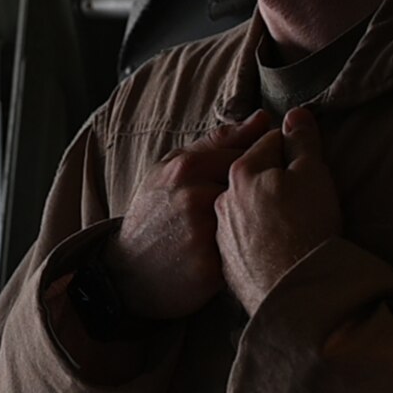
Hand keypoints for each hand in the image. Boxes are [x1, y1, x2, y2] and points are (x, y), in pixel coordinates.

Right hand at [105, 110, 271, 319]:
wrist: (127, 273)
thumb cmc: (155, 215)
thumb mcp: (172, 169)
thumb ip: (218, 142)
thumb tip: (262, 118)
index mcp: (186, 166)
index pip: (250, 153)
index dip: (265, 167)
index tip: (266, 178)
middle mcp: (193, 196)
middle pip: (255, 187)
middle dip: (265, 195)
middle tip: (264, 206)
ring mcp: (201, 233)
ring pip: (254, 220)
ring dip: (261, 224)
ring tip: (255, 229)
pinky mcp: (209, 268)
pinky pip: (248, 253)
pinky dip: (252, 252)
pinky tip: (246, 253)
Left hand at [216, 107, 341, 314]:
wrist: (295, 295)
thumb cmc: (307, 229)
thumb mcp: (313, 175)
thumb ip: (302, 142)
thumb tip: (295, 113)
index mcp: (241, 173)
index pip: (269, 145)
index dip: (293, 148)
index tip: (307, 159)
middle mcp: (223, 201)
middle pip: (252, 177)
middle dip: (273, 177)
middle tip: (301, 191)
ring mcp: (221, 235)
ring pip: (244, 209)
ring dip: (262, 208)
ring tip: (290, 220)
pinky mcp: (226, 266)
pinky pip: (243, 241)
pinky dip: (257, 237)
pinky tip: (276, 245)